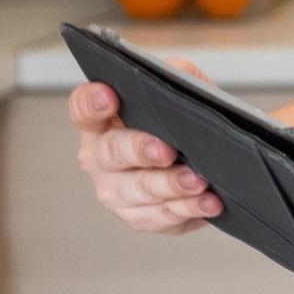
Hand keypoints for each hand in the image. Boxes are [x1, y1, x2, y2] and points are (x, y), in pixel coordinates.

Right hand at [71, 62, 223, 234]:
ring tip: (198, 180)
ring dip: (170, 186)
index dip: (91, 102)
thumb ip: (177, 76)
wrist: (201, 162)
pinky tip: (210, 202)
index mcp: (101, 123)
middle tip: (166, 150)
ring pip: (139, 190)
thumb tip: (181, 79)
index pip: (83, 109)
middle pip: (111, 154)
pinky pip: (163, 217)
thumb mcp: (181, 91)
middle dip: (140, 150)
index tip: (108, 95)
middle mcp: (100, 159)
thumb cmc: (180, 123)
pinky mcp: (141, 217)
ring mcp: (117, 191)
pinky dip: (189, 209)